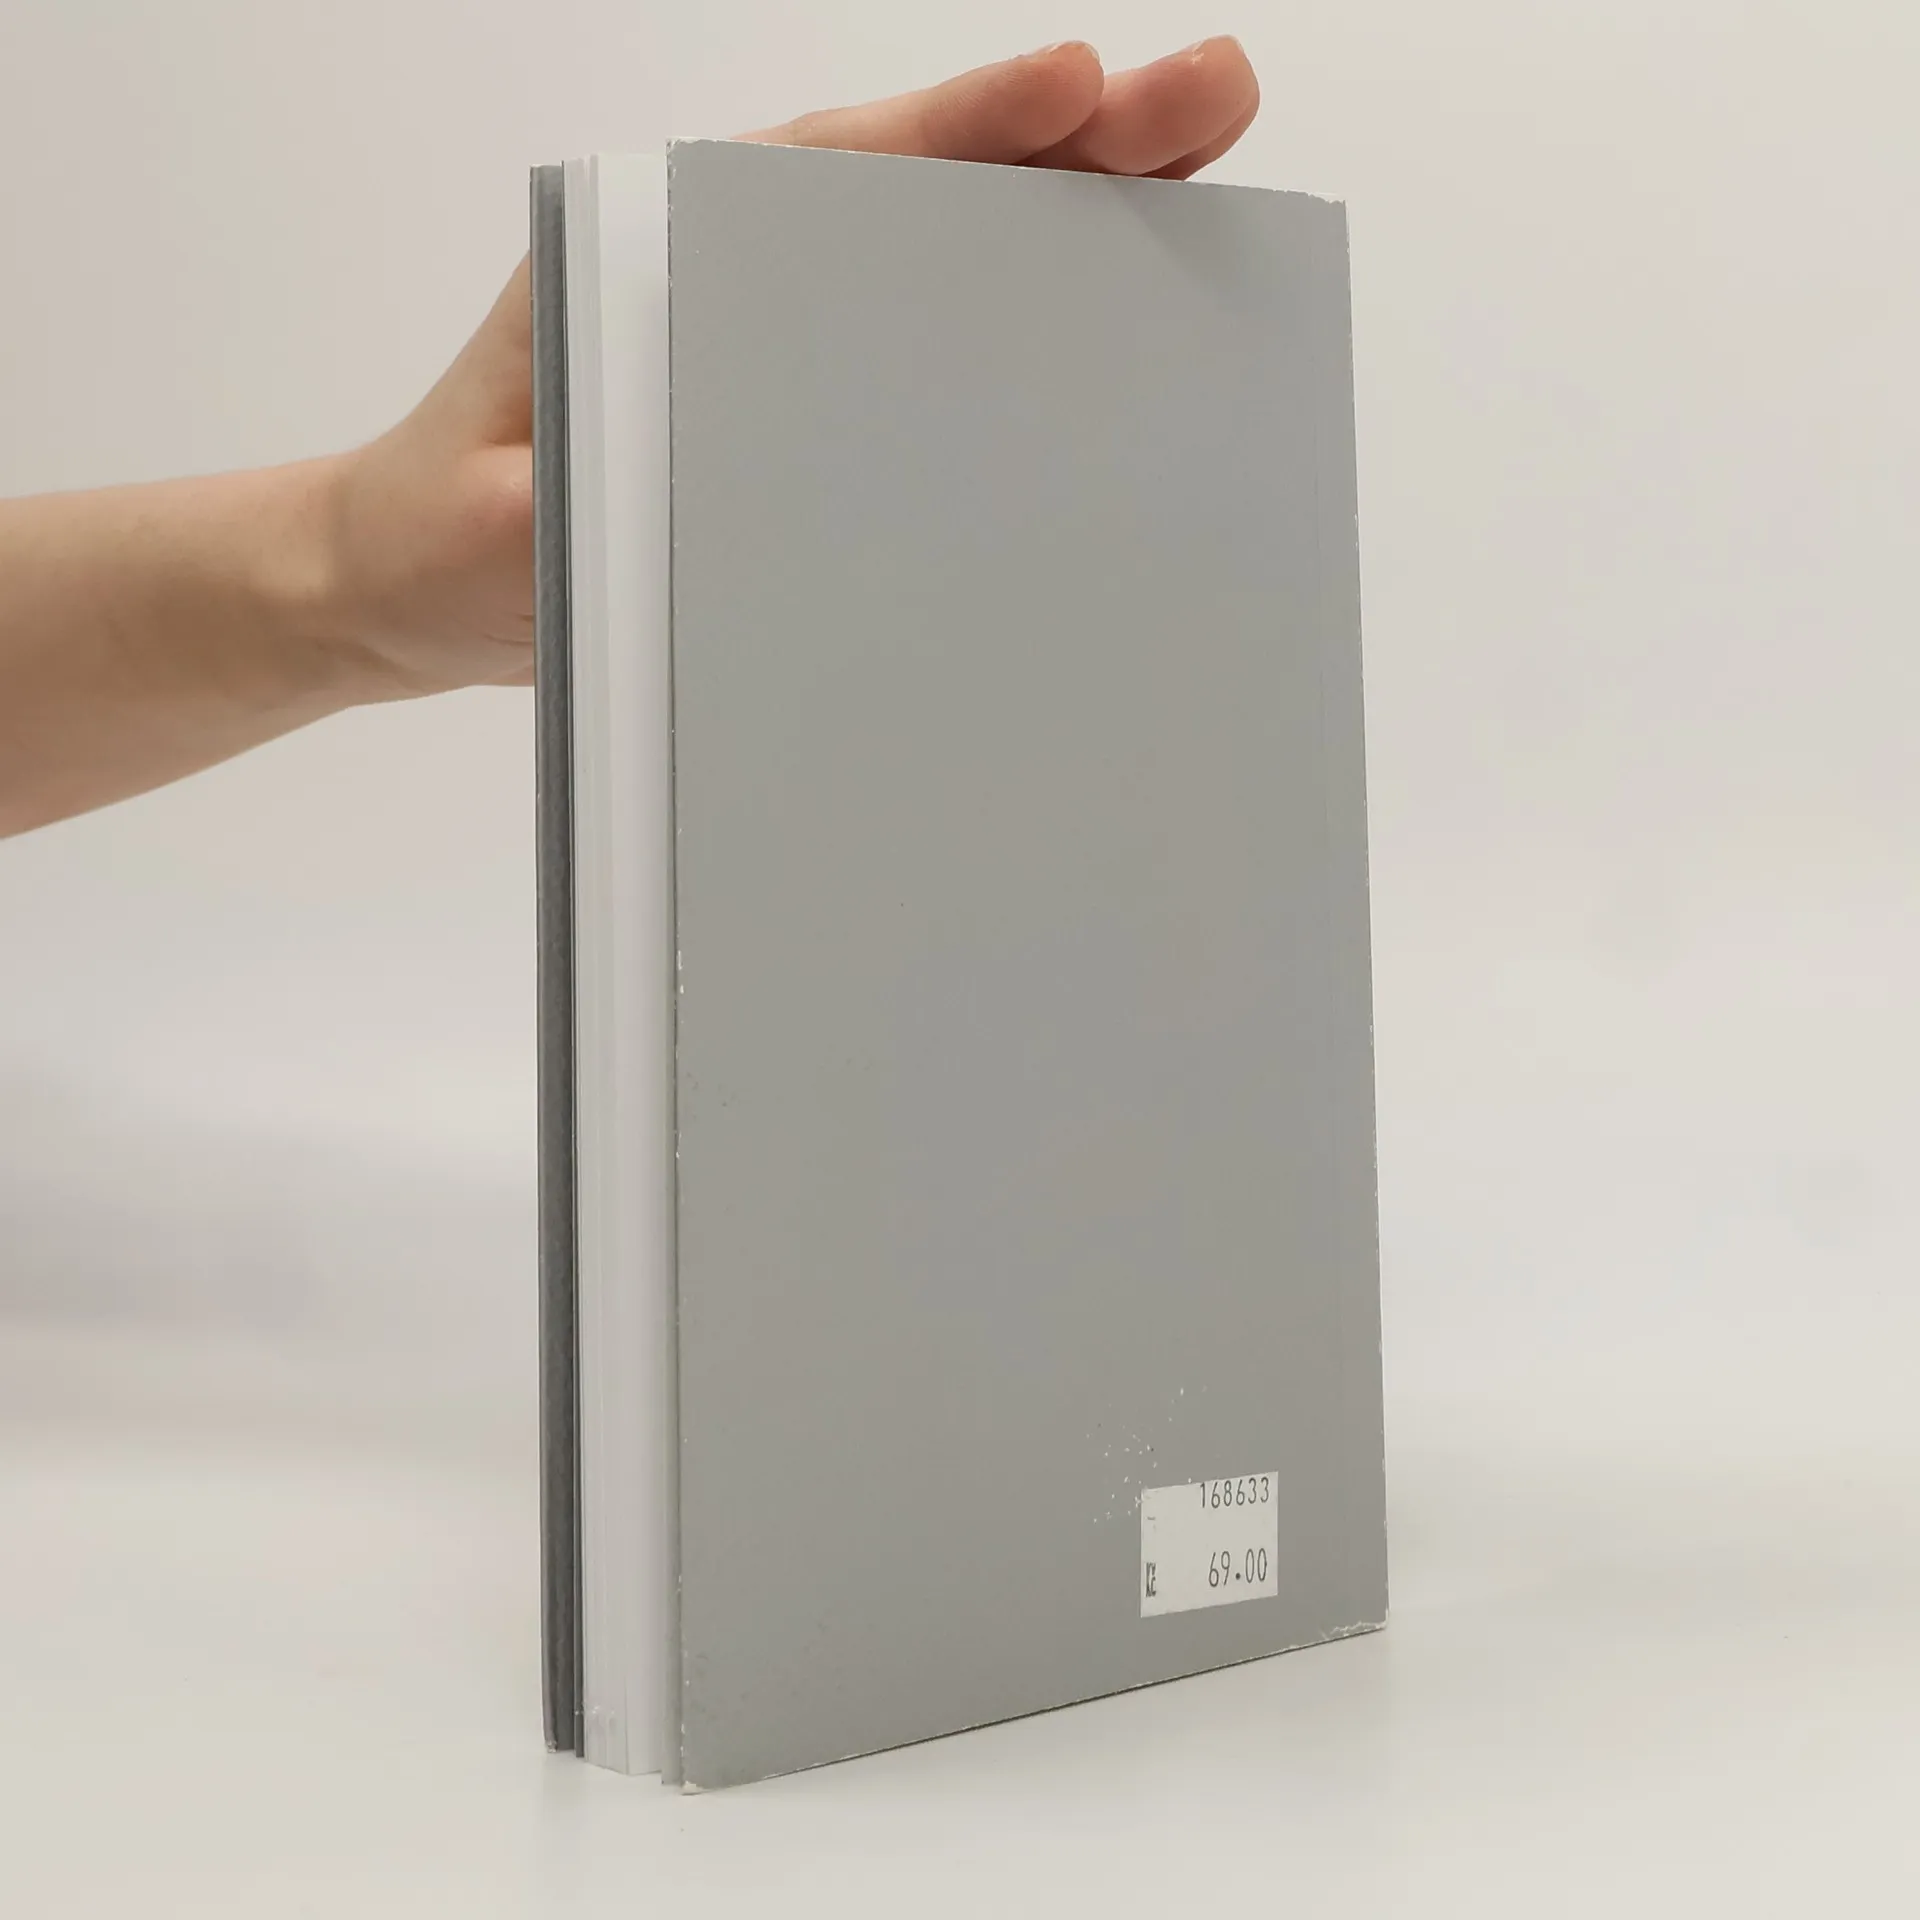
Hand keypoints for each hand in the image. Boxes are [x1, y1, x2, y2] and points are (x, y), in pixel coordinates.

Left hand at [326, 38, 1262, 702]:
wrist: (414, 587)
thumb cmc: (437, 541)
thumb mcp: (484, 530)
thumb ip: (554, 512)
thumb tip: (635, 509)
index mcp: (659, 254)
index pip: (827, 171)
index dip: (959, 129)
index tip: (1075, 88)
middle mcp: (733, 270)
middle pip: (922, 190)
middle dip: (1073, 142)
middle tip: (1218, 97)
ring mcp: (776, 335)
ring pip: (944, 258)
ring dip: (1078, 220)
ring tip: (1215, 182)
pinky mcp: (801, 409)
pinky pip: (930, 355)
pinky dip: (1028, 328)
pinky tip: (1120, 333)